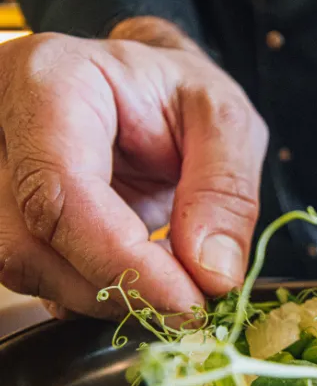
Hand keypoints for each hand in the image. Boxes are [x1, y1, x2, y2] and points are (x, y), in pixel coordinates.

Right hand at [0, 17, 267, 318]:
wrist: (145, 89)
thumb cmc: (178, 92)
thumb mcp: (226, 119)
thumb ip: (226, 191)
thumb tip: (212, 274)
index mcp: (52, 82)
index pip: (62, 193)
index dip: (124, 263)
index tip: (187, 303)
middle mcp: (0, 130)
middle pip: (31, 245)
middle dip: (119, 288)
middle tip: (191, 300)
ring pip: (24, 269)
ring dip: (108, 294)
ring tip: (169, 273)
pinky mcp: (6, 214)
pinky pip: (37, 275)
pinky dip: (95, 289)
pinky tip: (137, 271)